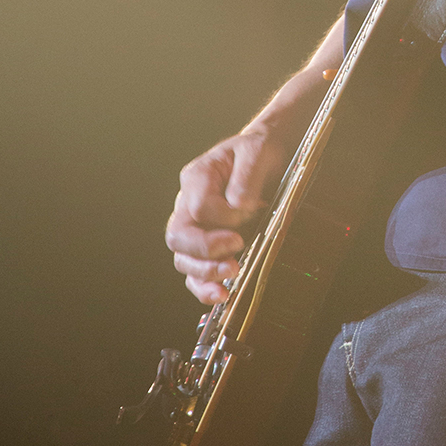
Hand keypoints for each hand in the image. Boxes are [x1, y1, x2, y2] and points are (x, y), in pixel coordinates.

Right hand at [166, 119, 291, 304]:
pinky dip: (204, 286)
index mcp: (197, 177)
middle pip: (178, 237)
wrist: (266, 156)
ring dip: (205, 273)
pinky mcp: (207, 244)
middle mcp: (188, 203)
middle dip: (205, 252)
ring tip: (231, 276)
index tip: (251, 211)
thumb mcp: (257, 152)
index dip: (224, 216)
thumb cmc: (259, 151)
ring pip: (182, 259)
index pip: (199, 206)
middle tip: (235, 254)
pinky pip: (194, 272)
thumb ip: (246, 178)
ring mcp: (195, 226)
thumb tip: (238, 207)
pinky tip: (222, 293)